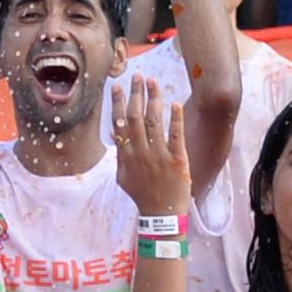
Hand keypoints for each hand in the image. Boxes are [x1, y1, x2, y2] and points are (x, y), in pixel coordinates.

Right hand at [114, 81, 192, 215]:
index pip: (119, 124)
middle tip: (137, 76)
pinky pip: (175, 135)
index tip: (117, 86)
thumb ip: (119, 157)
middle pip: (136, 117)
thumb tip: (114, 136)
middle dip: (135, 94)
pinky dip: (175, 119)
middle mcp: (141, 152)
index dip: (118, 103)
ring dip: (153, 99)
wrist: (161, 215)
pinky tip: (174, 103)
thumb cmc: (143, 195)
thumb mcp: (123, 177)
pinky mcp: (177, 160)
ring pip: (154, 121)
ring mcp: (159, 155)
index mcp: (126, 156)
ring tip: (153, 82)